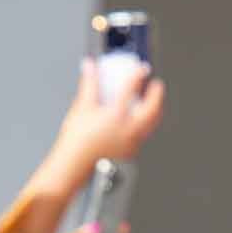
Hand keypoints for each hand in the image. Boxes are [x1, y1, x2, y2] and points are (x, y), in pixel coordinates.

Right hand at [46, 56, 167, 175]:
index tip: (142, 68)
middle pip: (151, 109)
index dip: (138, 76)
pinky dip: (146, 125)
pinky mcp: (129, 152)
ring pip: (151, 124)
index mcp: (116, 116)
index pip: (131, 89)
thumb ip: (89, 84)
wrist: (74, 166)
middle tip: (157, 85)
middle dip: (156, 95)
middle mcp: (128, 130)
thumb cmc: (76, 141)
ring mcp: (131, 143)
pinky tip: (140, 123)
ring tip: (153, 103)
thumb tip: (89, 66)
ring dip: (155, 111)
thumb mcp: (82, 107)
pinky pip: (143, 135)